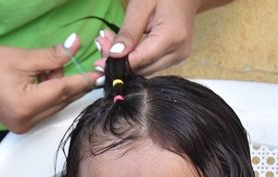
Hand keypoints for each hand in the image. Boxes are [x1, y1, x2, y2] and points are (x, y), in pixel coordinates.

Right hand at [0, 34, 101, 133]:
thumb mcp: (24, 57)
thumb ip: (54, 55)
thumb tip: (76, 44)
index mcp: (26, 106)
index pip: (64, 91)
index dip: (83, 80)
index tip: (99, 72)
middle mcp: (26, 121)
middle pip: (62, 101)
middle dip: (72, 82)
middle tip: (79, 62)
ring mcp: (23, 126)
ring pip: (55, 106)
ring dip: (60, 88)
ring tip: (49, 68)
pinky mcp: (21, 125)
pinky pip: (45, 110)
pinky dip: (50, 95)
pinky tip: (42, 80)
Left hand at [94, 0, 213, 75]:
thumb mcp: (141, 6)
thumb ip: (128, 33)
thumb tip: (114, 56)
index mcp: (172, 37)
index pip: (139, 61)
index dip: (117, 64)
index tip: (97, 64)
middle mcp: (179, 52)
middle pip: (142, 69)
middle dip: (119, 62)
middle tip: (101, 45)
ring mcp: (180, 57)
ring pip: (145, 70)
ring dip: (126, 61)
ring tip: (109, 42)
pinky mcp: (177, 58)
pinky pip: (151, 64)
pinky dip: (135, 58)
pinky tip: (123, 46)